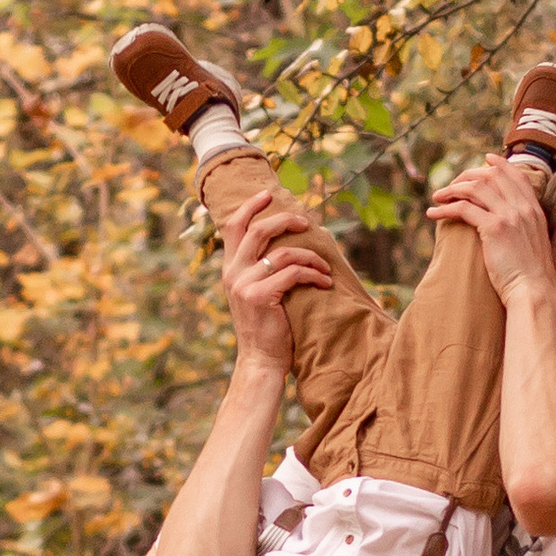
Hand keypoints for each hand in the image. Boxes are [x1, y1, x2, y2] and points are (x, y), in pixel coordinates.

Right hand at [216, 181, 332, 367]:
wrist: (261, 360)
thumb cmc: (266, 327)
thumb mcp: (255, 293)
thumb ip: (259, 270)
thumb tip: (281, 245)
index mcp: (230, 269)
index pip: (233, 227)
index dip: (249, 207)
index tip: (266, 195)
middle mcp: (233, 273)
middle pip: (258, 231)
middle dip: (285, 221)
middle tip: (306, 222)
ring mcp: (244, 284)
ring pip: (283, 253)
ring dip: (311, 257)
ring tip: (325, 268)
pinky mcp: (260, 296)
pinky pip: (294, 273)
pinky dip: (314, 275)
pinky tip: (325, 283)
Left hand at [427, 156, 555, 306]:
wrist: (535, 291)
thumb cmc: (532, 275)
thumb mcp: (534, 243)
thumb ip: (524, 226)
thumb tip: (508, 223)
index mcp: (535, 209)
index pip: (516, 175)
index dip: (499, 164)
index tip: (485, 159)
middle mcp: (523, 207)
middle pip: (492, 176)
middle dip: (467, 175)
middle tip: (450, 186)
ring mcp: (510, 216)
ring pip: (476, 187)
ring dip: (452, 189)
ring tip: (436, 197)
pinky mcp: (494, 228)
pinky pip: (464, 208)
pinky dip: (445, 208)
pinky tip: (433, 214)